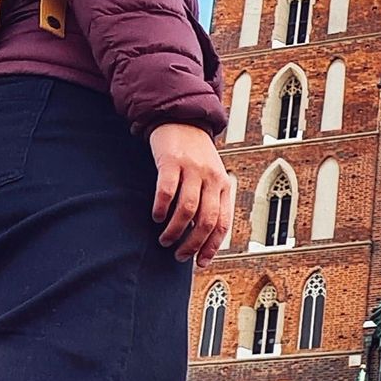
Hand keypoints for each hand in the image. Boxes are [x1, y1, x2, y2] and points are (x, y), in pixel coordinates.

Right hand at [148, 123, 231, 265]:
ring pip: (187, 210)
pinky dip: (161, 208)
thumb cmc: (195, 155)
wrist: (181, 118)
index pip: (222, 223)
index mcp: (224, 185)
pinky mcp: (172, 160)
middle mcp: (212, 178)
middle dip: (192, 244)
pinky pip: (167, 191)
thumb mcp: (211, 176)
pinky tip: (156, 217)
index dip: (211, 246)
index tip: (200, 262)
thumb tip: (202, 238)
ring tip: (165, 239)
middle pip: (205, 221)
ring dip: (174, 231)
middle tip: (179, 255)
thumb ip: (209, 201)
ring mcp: (192, 169)